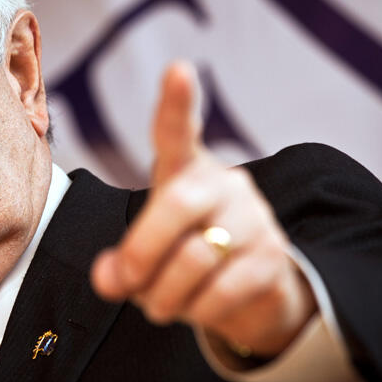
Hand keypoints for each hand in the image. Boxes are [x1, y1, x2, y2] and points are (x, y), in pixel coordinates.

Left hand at [90, 62, 314, 357]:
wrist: (251, 285)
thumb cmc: (186, 251)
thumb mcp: (148, 250)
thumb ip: (124, 261)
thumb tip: (108, 280)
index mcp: (187, 170)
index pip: (178, 132)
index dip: (177, 103)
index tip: (179, 70)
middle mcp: (225, 182)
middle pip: (176, 204)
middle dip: (140, 253)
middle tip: (122, 285)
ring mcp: (255, 218)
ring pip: (195, 258)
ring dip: (163, 296)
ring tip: (159, 304)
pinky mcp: (273, 259)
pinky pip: (221, 293)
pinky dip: (196, 312)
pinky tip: (195, 309)